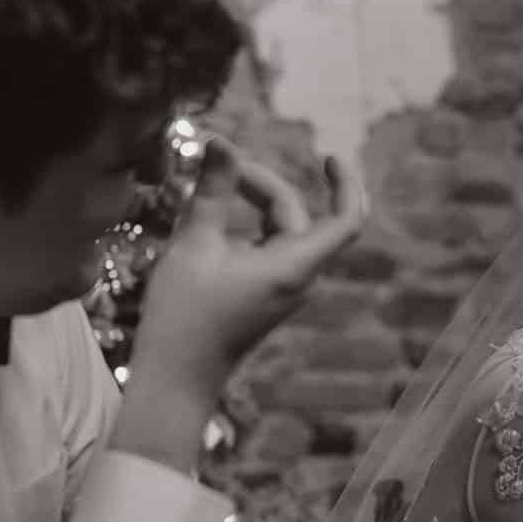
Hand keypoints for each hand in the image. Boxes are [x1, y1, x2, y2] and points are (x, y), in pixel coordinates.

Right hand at [129, 135, 367, 392]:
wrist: (175, 380)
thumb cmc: (184, 315)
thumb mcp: (194, 244)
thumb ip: (211, 190)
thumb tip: (219, 141)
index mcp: (294, 265)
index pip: (347, 220)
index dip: (346, 183)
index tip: (327, 156)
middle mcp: (298, 278)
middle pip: (296, 215)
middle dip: (260, 184)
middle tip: (215, 163)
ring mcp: (282, 289)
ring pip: (279, 231)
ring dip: (250, 204)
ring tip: (205, 186)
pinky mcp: (263, 296)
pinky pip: (265, 250)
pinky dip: (244, 227)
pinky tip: (206, 219)